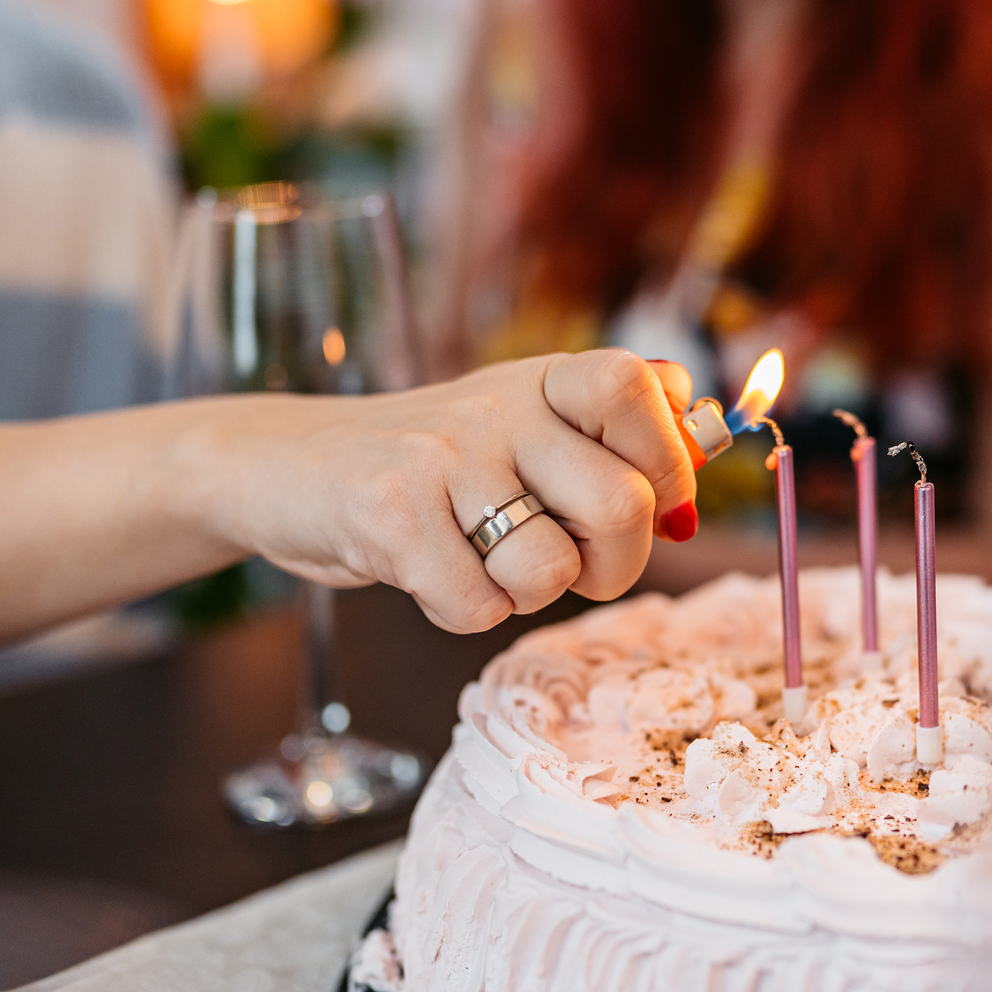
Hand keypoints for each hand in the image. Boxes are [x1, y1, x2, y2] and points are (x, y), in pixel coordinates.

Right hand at [195, 349, 697, 633]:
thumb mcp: (522, 426)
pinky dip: (465, 612)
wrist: (286, 470)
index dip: (671, 460)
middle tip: (579, 569)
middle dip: (617, 565)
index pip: (640, 387)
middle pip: (623, 503)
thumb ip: (612, 432)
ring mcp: (443, 456)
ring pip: (551, 568)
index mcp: (543, 379)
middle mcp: (499, 405)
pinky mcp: (390, 515)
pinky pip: (478, 605)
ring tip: (487, 566)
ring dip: (530, 595)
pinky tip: (433, 576)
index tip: (660, 506)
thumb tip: (705, 436)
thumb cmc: (432, 466)